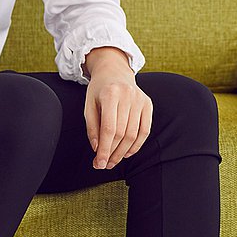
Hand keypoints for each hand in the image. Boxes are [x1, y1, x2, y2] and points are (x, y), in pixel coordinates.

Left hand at [84, 50, 151, 169]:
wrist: (115, 71)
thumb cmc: (99, 91)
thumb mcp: (89, 106)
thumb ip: (92, 128)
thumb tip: (98, 150)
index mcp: (110, 94)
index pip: (109, 128)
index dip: (104, 149)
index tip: (99, 164)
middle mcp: (127, 96)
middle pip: (122, 133)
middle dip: (112, 153)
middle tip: (104, 165)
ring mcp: (140, 99)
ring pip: (133, 134)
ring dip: (123, 152)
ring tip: (113, 161)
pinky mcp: (148, 104)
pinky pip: (145, 130)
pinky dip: (137, 145)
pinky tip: (127, 153)